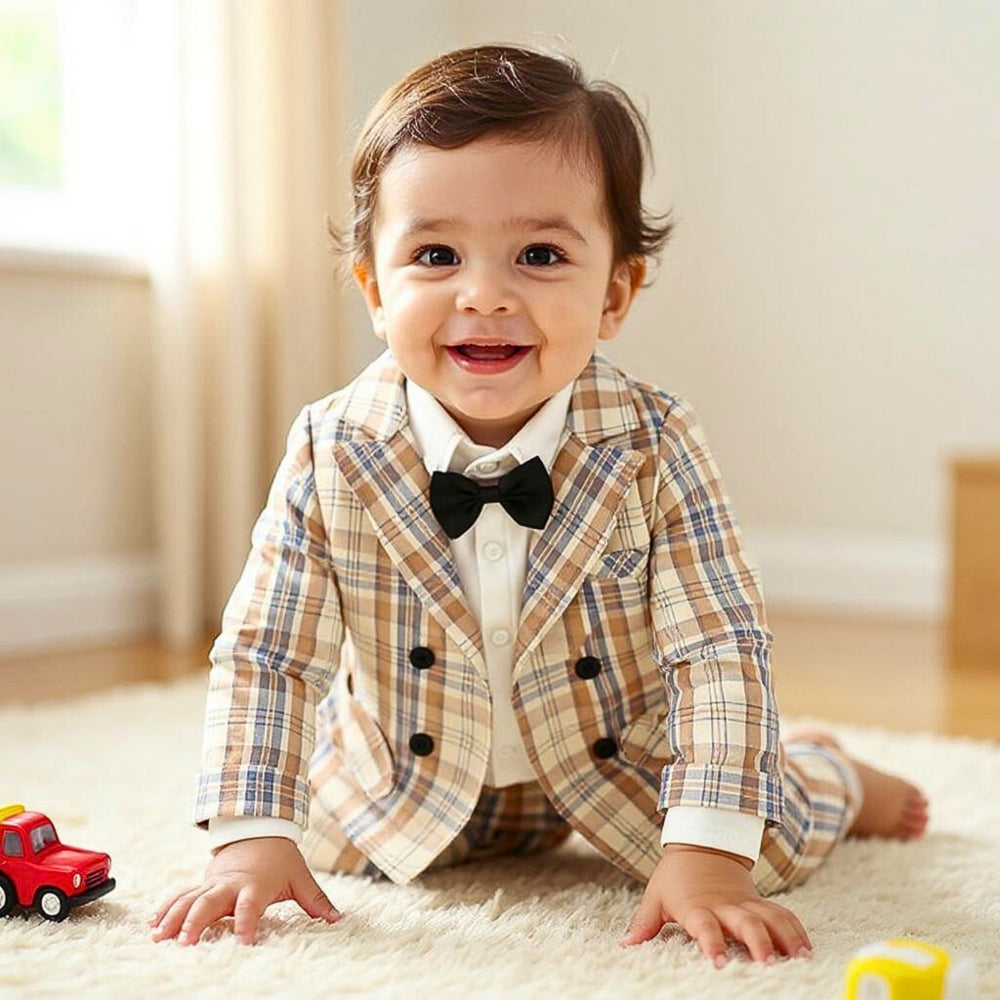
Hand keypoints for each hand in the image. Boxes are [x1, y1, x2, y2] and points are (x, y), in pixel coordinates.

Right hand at [149, 837, 341, 945]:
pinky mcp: (203, 883)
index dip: (246, 923)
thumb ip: (317, 900)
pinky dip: (166, 908)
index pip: (250, 906)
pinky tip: (153, 925)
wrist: (259, 831)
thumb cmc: (281, 860)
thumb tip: (339, 919)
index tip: (243, 943)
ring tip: (158, 937)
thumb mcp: (301, 877)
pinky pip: (181, 895)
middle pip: (210, 902)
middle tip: (184, 943)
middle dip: (196, 922)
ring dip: (173, 917)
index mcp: (255, 885)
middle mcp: (231, 885)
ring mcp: (213, 883)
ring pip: (189, 899)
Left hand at [619, 844, 811, 965]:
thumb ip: (643, 924)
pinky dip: (795, 930)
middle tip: (769, 963)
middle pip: (746, 922)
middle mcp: (725, 905)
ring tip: (800, 959)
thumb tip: (626, 945)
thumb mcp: (655, 897)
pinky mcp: (760, 901)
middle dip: (759, 942)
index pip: (704, 926)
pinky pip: (782, 913)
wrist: (701, 844)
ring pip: (771, 917)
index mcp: (697, 906)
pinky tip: (807, 950)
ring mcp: (746, 902)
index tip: (720, 963)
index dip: (712, 943)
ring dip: (786, 937)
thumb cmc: (675, 877)